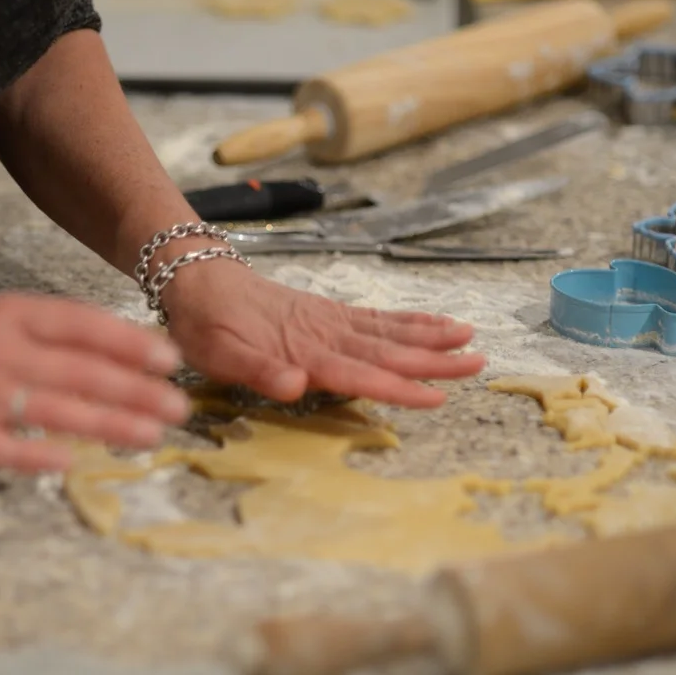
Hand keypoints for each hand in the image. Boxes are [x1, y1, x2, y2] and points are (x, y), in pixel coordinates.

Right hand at [0, 294, 189, 471]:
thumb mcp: (12, 318)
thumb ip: (66, 332)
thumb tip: (139, 349)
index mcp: (16, 316)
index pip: (82, 326)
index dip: (129, 343)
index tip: (170, 360)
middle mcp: (1, 351)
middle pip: (79, 372)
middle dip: (135, 391)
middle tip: (177, 407)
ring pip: (55, 411)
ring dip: (108, 424)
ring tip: (151, 435)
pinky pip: (7, 448)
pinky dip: (39, 455)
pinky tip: (74, 461)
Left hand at [167, 262, 484, 407]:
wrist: (197, 278)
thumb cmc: (206, 324)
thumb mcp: (219, 354)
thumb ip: (259, 370)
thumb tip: (296, 386)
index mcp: (304, 352)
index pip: (360, 374)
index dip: (399, 387)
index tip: (436, 396)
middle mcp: (326, 335)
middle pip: (389, 351)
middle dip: (434, 360)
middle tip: (478, 364)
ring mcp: (331, 321)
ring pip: (390, 332)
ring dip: (431, 338)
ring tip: (471, 342)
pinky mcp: (330, 312)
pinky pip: (378, 318)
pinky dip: (410, 321)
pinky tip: (436, 324)